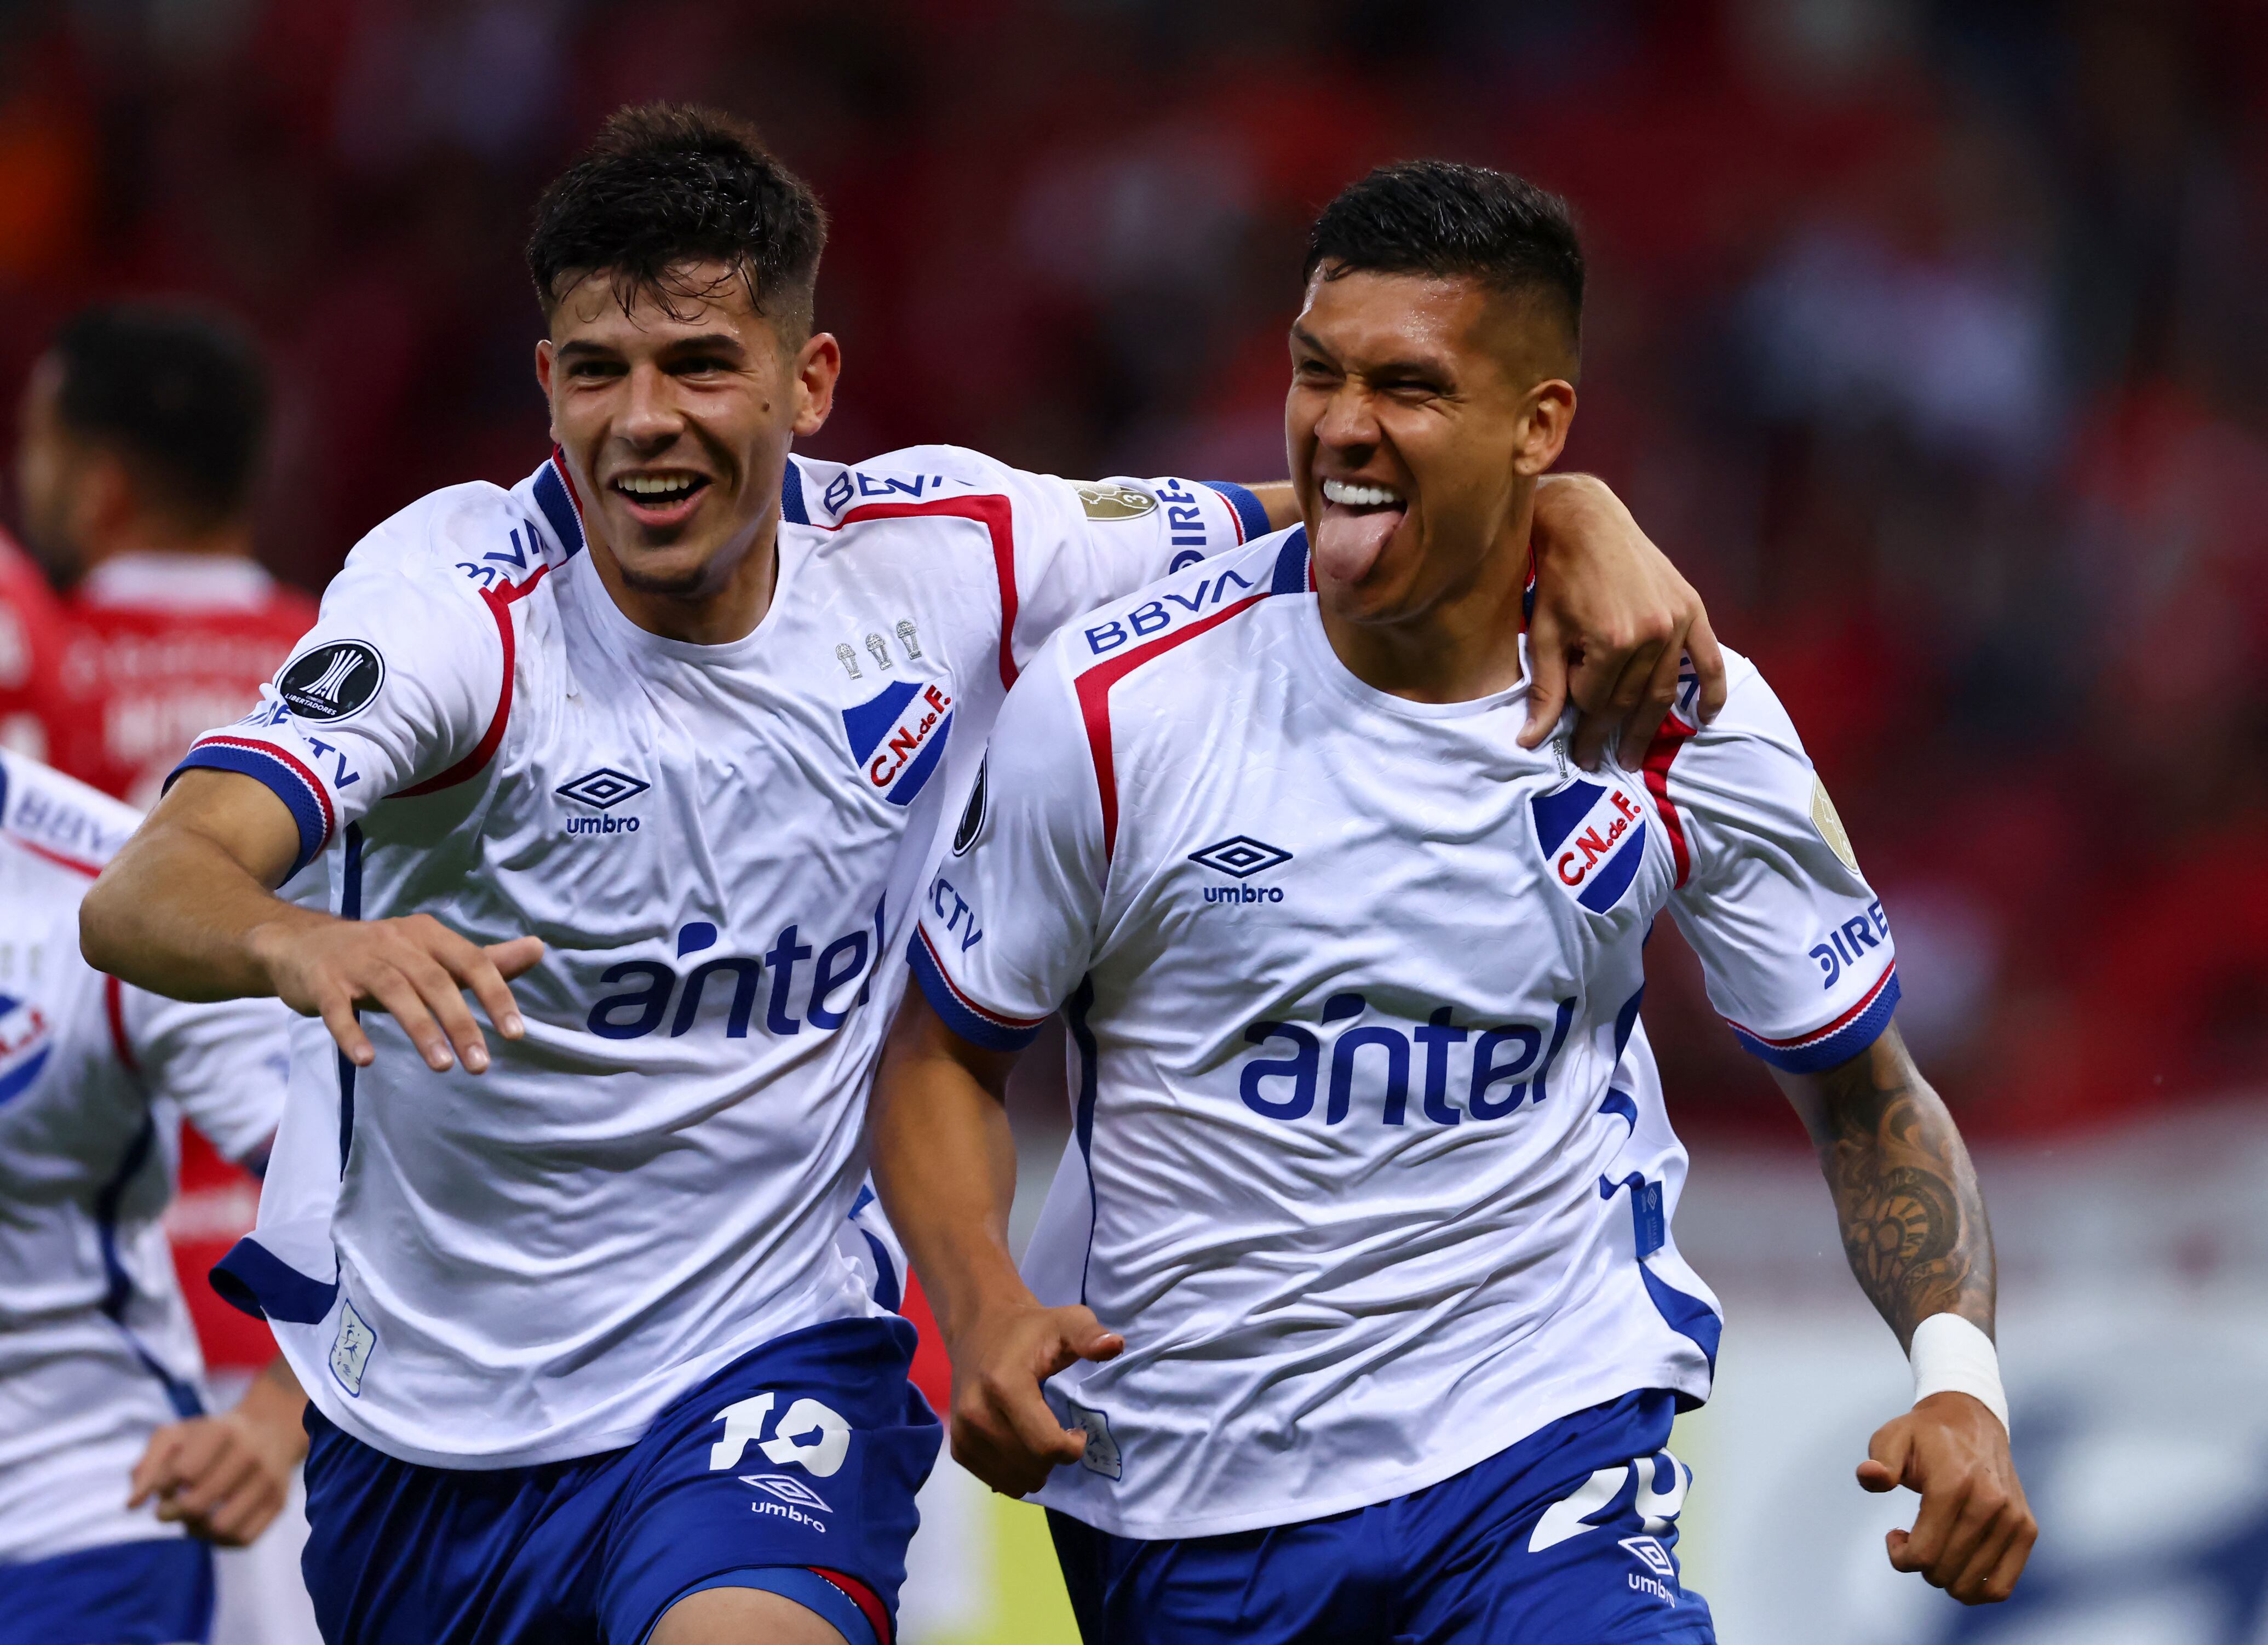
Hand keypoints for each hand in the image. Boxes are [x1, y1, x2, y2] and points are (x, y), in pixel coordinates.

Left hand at [128, 1406, 303, 1546]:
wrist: (270, 1430)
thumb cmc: (210, 1437)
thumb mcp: (176, 1436)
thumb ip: (148, 1465)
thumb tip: (132, 1504)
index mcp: (224, 1429)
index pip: (182, 1474)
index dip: (163, 1487)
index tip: (165, 1484)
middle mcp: (252, 1453)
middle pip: (197, 1504)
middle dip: (173, 1513)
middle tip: (169, 1510)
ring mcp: (270, 1479)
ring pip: (221, 1527)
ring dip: (197, 1530)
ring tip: (193, 1519)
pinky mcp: (279, 1503)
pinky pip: (242, 1539)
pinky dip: (219, 1540)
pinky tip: (213, 1525)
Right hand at [249, 910, 543, 1072]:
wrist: (301, 945)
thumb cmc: (380, 956)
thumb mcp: (432, 954)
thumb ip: (484, 960)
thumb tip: (539, 949)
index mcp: (428, 934)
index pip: (471, 961)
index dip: (496, 995)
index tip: (515, 1034)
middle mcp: (395, 941)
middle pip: (435, 981)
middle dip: (461, 1024)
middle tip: (481, 1065)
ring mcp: (356, 960)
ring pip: (394, 992)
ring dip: (421, 1030)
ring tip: (443, 1067)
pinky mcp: (323, 982)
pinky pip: (337, 1009)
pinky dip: (352, 1033)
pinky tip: (366, 1060)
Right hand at [946, 1301, 1123, 1496]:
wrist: (980, 1328)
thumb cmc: (1031, 1330)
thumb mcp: (1066, 1321)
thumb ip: (1090, 1335)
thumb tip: (1114, 1345)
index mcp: (1004, 1385)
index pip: (1046, 1446)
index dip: (1072, 1448)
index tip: (1078, 1431)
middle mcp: (976, 1413)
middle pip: (1032, 1467)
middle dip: (1056, 1459)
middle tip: (1061, 1435)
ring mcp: (963, 1433)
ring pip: (1014, 1482)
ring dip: (1037, 1470)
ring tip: (1041, 1440)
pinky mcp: (958, 1447)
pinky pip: (996, 1481)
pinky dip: (1016, 1473)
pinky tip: (1022, 1446)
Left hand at [1522, 473, 1726, 768]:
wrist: (1587, 521)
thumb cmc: (1558, 576)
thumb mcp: (1543, 634)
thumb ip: (1545, 690)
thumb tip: (1530, 741)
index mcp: (1612, 640)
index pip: (1597, 701)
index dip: (1582, 726)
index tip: (1576, 750)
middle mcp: (1651, 634)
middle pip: (1630, 701)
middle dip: (1611, 735)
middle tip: (1602, 762)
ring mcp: (1677, 621)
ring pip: (1664, 690)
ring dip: (1650, 726)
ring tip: (1635, 753)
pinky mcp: (1692, 607)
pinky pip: (1709, 659)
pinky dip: (1712, 691)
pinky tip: (1704, 718)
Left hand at [1859, 1392, 2035, 1602]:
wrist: (1972, 1421)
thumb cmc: (1925, 1436)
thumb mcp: (1891, 1437)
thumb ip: (1878, 1461)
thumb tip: (1871, 1476)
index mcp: (1953, 1483)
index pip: (1923, 1554)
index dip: (1900, 1557)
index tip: (1894, 1535)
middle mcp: (1990, 1503)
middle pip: (1945, 1572)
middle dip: (1920, 1566)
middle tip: (1914, 1539)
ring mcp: (2013, 1518)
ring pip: (1973, 1585)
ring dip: (1946, 1578)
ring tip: (1936, 1549)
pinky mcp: (2027, 1529)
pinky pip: (2002, 1586)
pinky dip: (1976, 1589)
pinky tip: (1960, 1567)